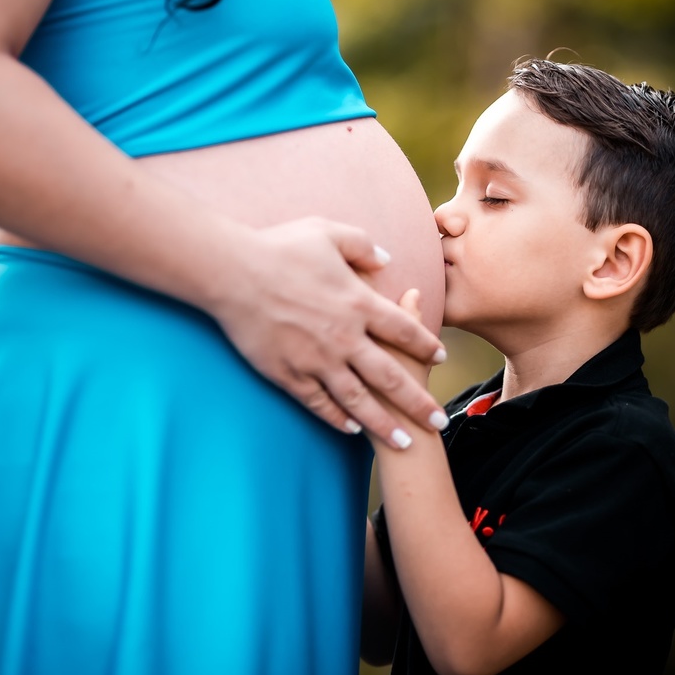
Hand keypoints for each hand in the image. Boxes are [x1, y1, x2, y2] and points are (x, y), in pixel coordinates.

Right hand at [210, 217, 447, 447]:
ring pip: (358, 400)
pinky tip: (351, 429)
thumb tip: (386, 260)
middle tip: (438, 421)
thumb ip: (362, 245)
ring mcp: (316, 360)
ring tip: (404, 441)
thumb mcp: (327, 232)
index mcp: (358, 303)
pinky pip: (318, 403)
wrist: (233, 273)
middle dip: (417, 402)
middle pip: (391, 376)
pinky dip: (336, 418)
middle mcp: (343, 337)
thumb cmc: (279, 248)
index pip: (404, 329)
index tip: (441, 359)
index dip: (425, 345)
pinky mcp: (288, 373)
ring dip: (383, 423)